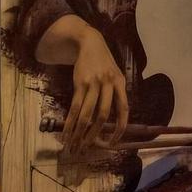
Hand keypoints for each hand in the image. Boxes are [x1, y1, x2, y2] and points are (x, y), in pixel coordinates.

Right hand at [62, 26, 128, 153]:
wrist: (90, 43)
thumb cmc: (104, 64)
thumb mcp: (116, 76)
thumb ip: (116, 95)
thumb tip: (114, 122)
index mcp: (121, 84)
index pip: (123, 110)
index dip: (119, 128)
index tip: (112, 143)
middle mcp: (109, 84)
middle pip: (103, 115)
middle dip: (94, 135)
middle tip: (87, 148)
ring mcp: (93, 83)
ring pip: (86, 113)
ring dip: (79, 132)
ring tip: (74, 145)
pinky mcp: (80, 83)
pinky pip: (75, 106)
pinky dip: (70, 121)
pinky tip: (67, 132)